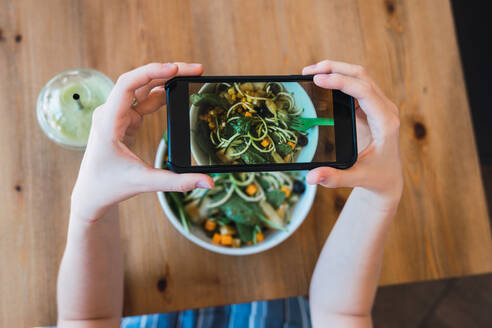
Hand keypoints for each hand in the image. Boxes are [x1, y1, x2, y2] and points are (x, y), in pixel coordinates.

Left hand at [71, 63, 213, 221]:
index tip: (175, 68)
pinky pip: (144, 101)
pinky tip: (177, 92)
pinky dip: (161, 96)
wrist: (90, 193)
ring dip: (166, 80)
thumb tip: (208, 182)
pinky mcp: (125, 120)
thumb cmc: (109, 186)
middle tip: (196, 70)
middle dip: (167, 72)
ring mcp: (117, 114)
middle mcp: (110, 113)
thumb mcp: (145, 183)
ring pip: (143, 89)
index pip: (126, 84)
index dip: (150, 72)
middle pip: (139, 81)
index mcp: (108, 122)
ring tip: (191, 76)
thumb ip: (178, 182)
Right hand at [303, 60, 402, 201]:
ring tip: (310, 73)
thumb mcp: (356, 178)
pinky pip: (355, 86)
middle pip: (361, 76)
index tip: (318, 79)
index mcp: (385, 122)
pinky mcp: (370, 108)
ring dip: (336, 70)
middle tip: (308, 71)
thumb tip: (311, 177)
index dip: (340, 81)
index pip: (364, 91)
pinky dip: (338, 79)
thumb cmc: (377, 178)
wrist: (389, 179)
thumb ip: (334, 178)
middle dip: (335, 68)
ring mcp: (378, 106)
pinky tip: (321, 82)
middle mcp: (385, 109)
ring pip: (359, 77)